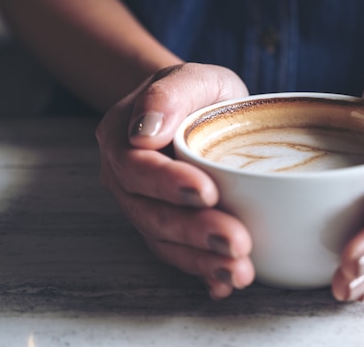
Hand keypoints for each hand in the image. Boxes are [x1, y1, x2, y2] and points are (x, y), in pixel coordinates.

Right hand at [96, 63, 254, 298]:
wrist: (199, 112)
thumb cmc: (198, 93)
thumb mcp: (193, 77)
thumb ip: (171, 94)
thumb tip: (146, 131)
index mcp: (123, 137)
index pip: (137, 165)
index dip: (167, 183)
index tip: (205, 191)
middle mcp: (125, 179)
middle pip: (150, 213)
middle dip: (193, 232)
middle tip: (236, 243)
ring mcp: (143, 206)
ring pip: (163, 241)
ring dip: (200, 260)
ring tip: (240, 271)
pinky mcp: (166, 227)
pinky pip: (177, 254)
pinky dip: (201, 272)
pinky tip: (224, 285)